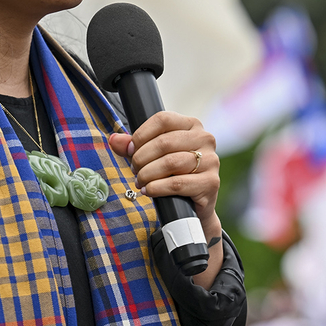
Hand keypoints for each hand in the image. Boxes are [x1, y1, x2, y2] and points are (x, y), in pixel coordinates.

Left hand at [109, 112, 224, 287]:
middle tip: (134, 170)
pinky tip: (149, 191)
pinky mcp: (211, 183)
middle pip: (164, 142)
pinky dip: (157, 188)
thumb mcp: (153, 156)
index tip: (130, 150)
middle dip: (142, 158)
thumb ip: (134, 146)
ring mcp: (211, 160)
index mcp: (192, 125)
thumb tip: (114, 139)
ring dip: (147, 174)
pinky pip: (177, 184)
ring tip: (140, 181)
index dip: (141, 135)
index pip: (163, 120)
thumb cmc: (174, 174)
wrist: (195, 205)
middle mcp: (205, 138)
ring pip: (170, 163)